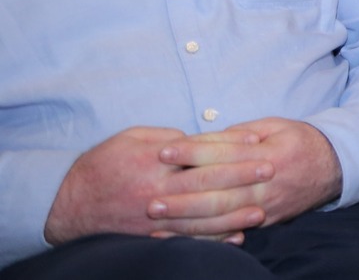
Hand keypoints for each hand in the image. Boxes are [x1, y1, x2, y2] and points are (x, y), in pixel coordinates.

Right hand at [44, 126, 267, 245]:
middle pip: (208, 180)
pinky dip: (212, 239)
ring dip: (234, 214)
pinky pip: (187, 239)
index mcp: (155, 160)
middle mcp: (158, 189)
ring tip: (262, 211)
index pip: (201, 149)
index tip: (258, 140)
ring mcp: (155, 217)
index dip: (231, 144)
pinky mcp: (152, 236)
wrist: (68, 204)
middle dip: (242, 175)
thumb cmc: (103, 164)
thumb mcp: (132, 137)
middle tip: (272, 169)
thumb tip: (201, 139)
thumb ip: (169, 136)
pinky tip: (234, 238)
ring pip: (202, 216)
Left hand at [156, 119, 340, 230]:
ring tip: (157, 218)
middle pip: (220, 194)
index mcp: (270, 154)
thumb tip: (205, 140)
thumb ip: (240, 134)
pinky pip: (230, 231)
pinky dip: (202, 235)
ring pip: (222, 218)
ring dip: (187, 220)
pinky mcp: (265, 221)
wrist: (335, 167)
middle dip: (182, 197)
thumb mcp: (275, 126)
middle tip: (151, 198)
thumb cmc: (299, 141)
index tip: (164, 152)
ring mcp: (267, 206)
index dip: (193, 153)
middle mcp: (268, 184)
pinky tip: (178, 235)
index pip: (225, 155)